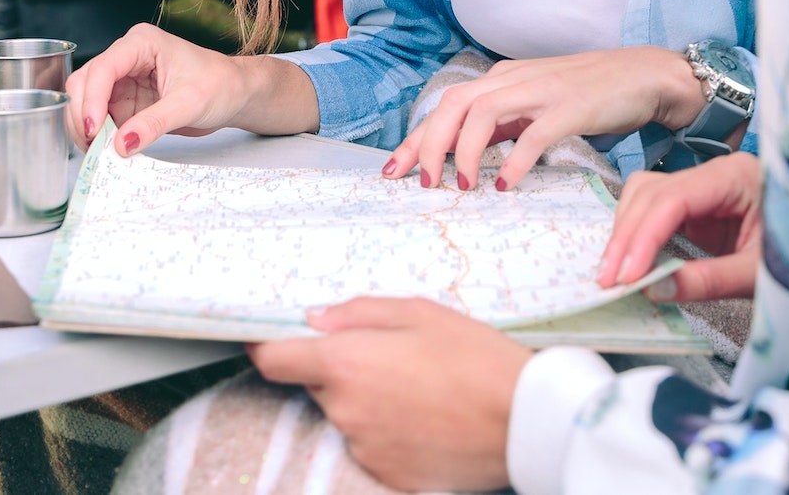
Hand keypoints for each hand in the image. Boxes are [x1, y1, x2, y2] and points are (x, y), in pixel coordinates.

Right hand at [62, 24, 318, 153]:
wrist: (235, 95)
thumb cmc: (220, 86)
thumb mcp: (189, 105)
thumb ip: (153, 124)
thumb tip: (120, 146)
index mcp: (141, 43)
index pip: (103, 68)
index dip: (91, 99)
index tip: (92, 130)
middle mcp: (126, 58)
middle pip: (84, 83)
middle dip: (82, 115)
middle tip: (91, 147)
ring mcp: (123, 80)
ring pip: (86, 101)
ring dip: (86, 128)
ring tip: (97, 153)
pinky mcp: (125, 101)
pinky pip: (100, 118)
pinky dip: (97, 136)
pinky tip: (104, 151)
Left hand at [248, 298, 528, 491]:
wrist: (523, 420)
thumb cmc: (474, 357)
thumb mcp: (419, 312)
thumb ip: (358, 312)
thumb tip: (316, 318)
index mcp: (345, 363)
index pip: (273, 360)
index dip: (265, 347)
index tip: (269, 339)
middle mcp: (345, 410)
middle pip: (320, 387)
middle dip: (342, 371)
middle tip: (389, 359)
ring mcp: (365, 449)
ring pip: (348, 418)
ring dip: (368, 403)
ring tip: (419, 390)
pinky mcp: (387, 476)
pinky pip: (373, 447)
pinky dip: (389, 433)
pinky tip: (426, 419)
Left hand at [383, 47, 706, 191]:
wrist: (645, 75)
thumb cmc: (589, 95)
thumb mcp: (535, 106)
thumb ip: (503, 125)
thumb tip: (468, 155)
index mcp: (501, 79)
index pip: (446, 106)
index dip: (417, 139)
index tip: (394, 170)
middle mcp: (513, 79)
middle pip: (453, 106)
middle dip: (429, 146)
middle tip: (423, 184)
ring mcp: (541, 91)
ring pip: (483, 115)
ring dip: (464, 152)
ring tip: (460, 186)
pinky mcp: (570, 108)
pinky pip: (533, 135)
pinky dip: (514, 160)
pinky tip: (507, 183)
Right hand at [597, 152, 762, 302]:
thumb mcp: (760, 273)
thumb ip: (709, 280)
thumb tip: (654, 290)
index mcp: (735, 177)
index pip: (674, 197)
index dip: (643, 235)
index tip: (625, 273)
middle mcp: (714, 173)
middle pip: (651, 192)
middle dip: (626, 237)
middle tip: (609, 279)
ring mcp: (704, 187)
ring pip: (646, 196)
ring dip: (627, 233)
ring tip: (617, 273)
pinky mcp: (699, 206)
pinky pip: (657, 212)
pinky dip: (639, 235)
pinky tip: (633, 261)